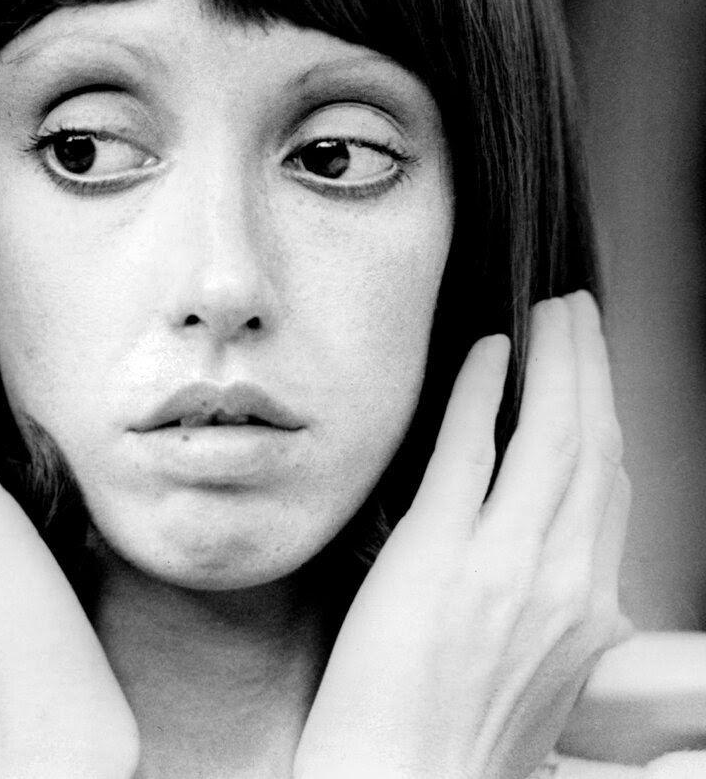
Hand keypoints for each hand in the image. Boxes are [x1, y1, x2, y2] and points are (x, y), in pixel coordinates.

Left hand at [294, 292, 630, 778]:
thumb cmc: (458, 731)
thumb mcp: (536, 664)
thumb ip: (551, 592)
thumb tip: (547, 530)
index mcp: (586, 606)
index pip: (610, 485)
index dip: (604, 413)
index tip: (590, 369)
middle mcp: (561, 578)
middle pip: (593, 443)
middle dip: (589, 365)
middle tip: (575, 312)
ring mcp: (502, 563)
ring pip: (550, 433)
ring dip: (552, 359)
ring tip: (546, 313)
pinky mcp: (435, 555)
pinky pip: (469, 449)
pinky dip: (484, 391)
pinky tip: (487, 352)